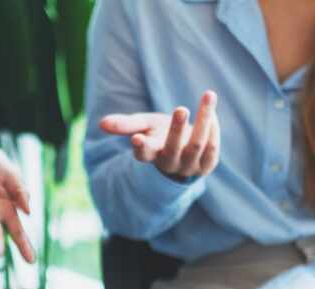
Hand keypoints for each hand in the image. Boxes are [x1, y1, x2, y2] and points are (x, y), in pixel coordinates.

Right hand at [99, 91, 220, 180]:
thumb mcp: (142, 127)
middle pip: (173, 149)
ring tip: (208, 94)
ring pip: (196, 145)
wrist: (183, 154)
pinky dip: (213, 128)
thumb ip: (124, 125)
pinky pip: (212, 147)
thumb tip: (101, 124)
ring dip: (203, 120)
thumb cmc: (158, 136)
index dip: (140, 148)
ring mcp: (189, 167)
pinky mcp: (206, 165)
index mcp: (151, 155)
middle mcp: (169, 164)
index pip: (143, 155)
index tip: (137, 138)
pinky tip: (211, 111)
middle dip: (176, 130)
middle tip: (180, 109)